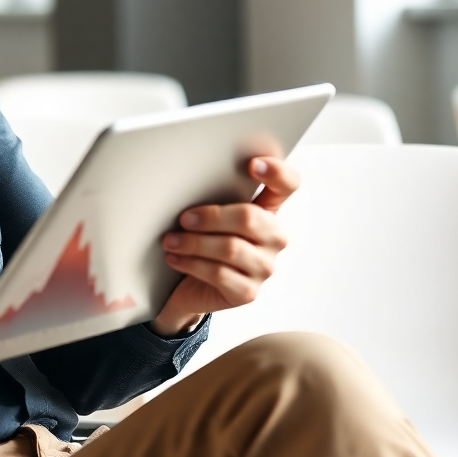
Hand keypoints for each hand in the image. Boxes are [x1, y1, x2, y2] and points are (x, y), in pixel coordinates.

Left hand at [149, 156, 298, 337]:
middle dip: (211, 216)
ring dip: (193, 242)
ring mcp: (264, 267)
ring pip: (230, 248)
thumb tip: (188, 180)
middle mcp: (274, 238)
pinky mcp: (248, 292)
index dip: (277, 172)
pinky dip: (191, 263)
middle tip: (183, 218)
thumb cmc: (202, 241)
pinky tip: (175, 258)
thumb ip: (213, 197)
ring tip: (170, 240)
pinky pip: (219, 273)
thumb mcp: (210, 216)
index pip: (287, 185)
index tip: (252, 164)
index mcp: (268, 210)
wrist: (189, 286)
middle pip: (250, 217)